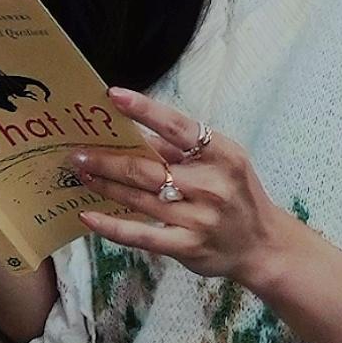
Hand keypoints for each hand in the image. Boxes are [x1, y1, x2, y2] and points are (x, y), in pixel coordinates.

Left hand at [73, 94, 284, 287]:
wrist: (262, 246)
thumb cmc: (236, 193)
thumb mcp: (223, 162)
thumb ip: (183, 149)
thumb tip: (133, 130)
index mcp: (222, 155)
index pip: (179, 127)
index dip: (145, 110)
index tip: (113, 96)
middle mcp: (211, 186)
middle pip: (148, 167)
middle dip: (108, 157)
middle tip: (78, 150)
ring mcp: (199, 219)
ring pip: (139, 198)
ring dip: (104, 184)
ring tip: (82, 172)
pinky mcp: (187, 246)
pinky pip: (141, 235)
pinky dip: (111, 226)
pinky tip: (89, 215)